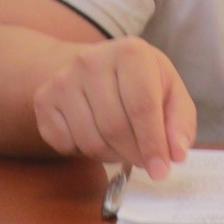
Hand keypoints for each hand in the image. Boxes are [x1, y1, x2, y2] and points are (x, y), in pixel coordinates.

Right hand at [32, 36, 195, 177]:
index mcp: (131, 52)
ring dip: (111, 155)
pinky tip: (97, 137)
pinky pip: (65, 144)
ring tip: (122, 146)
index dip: (153, 143)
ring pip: (90, 140)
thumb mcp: (170, 90)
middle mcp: (92, 61)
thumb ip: (180, 121)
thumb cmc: (139, 82)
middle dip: (133, 154)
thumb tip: (176, 154)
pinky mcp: (44, 100)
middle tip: (144, 162)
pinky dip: (85, 153)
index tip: (161, 170)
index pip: (142, 106)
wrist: (91, 66)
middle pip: (115, 126)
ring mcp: (63, 80)